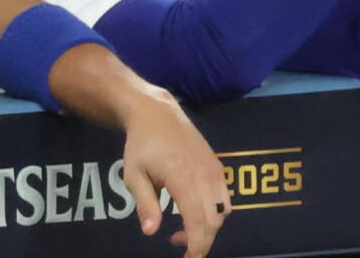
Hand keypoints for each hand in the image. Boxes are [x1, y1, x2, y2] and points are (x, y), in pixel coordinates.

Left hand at [120, 88, 228, 257]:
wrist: (159, 114)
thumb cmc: (142, 145)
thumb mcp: (134, 175)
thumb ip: (145, 204)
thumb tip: (151, 232)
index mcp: (183, 178)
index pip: (199, 221)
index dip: (197, 246)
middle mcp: (205, 175)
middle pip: (214, 220)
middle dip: (201, 241)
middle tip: (177, 243)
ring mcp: (215, 170)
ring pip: (223, 211)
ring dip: (208, 227)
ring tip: (182, 229)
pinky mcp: (218, 166)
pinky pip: (224, 198)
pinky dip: (214, 212)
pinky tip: (193, 210)